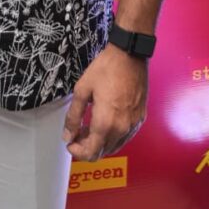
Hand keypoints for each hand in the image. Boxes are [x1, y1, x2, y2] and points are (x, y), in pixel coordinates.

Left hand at [62, 44, 147, 159]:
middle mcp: (122, 129)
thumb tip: (68, 135)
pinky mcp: (140, 118)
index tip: (70, 143)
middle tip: (77, 133)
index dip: (77, 152)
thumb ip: (74, 116)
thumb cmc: (107, 68)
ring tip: (89, 126)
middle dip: (87, 146)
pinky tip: (105, 121)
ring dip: (100, 142)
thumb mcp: (82, 89)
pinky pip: (125, 136)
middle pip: (102, 152)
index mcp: (106, 123)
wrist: (129, 55)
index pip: (91, 153)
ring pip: (114, 146)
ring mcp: (133, 124)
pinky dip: (113, 135)